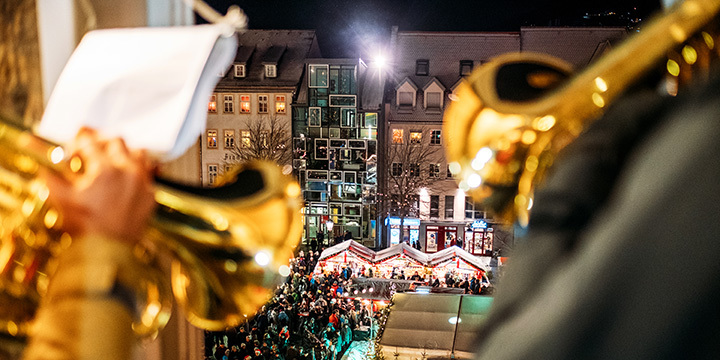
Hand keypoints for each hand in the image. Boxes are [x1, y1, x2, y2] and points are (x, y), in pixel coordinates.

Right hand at [44, 128, 155, 244]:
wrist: (107, 250)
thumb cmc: (84, 226)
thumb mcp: (62, 200)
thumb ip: (51, 179)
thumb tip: (44, 167)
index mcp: (104, 170)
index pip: (90, 142)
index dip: (79, 141)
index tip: (75, 144)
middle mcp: (127, 171)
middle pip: (116, 142)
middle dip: (102, 142)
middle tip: (92, 149)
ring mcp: (142, 183)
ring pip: (138, 153)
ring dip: (124, 153)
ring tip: (112, 160)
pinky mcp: (150, 195)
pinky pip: (148, 174)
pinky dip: (137, 171)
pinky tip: (126, 178)